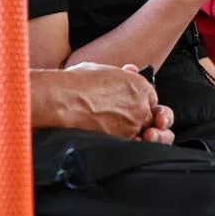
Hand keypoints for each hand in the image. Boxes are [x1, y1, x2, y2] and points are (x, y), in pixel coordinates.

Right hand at [56, 63, 173, 142]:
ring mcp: (133, 124)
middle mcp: (141, 105)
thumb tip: (128, 71)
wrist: (62, 100)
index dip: (142, 103)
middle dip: (146, 121)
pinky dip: (128, 146)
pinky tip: (116, 141)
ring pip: (145, 134)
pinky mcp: (123, 140)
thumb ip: (121, 74)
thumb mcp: (101, 69)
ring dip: (139, 135)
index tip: (132, 107)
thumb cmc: (76, 83)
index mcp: (139, 85)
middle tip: (135, 124)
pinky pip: (134, 146)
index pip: (150, 99)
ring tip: (123, 133)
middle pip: (152, 118)